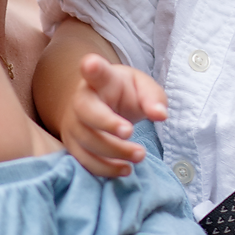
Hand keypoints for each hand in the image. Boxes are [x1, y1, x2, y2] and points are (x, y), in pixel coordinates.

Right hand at [56, 54, 167, 177]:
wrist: (99, 106)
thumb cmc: (123, 94)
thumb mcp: (142, 88)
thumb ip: (153, 99)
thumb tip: (160, 115)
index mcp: (100, 80)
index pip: (95, 71)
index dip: (92, 68)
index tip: (91, 64)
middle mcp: (82, 100)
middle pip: (86, 110)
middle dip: (107, 122)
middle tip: (130, 132)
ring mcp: (74, 124)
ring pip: (87, 140)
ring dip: (114, 151)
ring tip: (140, 155)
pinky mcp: (73, 145)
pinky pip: (85, 161)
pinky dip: (106, 169)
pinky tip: (126, 169)